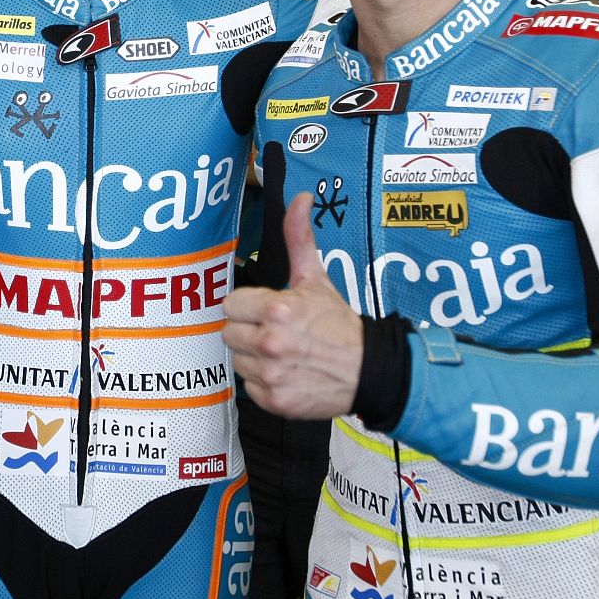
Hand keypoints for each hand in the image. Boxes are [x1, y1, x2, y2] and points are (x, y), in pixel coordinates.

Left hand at [222, 192, 363, 418]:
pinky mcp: (274, 400)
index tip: (265, 311)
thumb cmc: (339, 325)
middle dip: (248, 330)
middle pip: (229, 333)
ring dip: (254, 357)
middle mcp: (270, 342)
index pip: (229, 305)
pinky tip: (286, 372)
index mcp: (276, 309)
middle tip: (274, 332)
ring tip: (282, 352)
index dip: (247, 307)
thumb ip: (299, 239)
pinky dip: (264, 382)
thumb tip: (300, 198)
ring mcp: (271, 374)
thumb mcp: (317, 279)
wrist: (369, 370)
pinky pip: (249, 387)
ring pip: (237, 360)